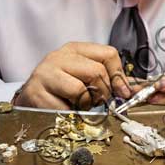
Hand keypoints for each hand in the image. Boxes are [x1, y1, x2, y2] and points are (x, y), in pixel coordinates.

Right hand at [14, 42, 131, 109]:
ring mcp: (46, 74)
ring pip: (81, 90)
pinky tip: (64, 110)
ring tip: (78, 105)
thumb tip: (134, 90)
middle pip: (97, 72)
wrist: (31, 98)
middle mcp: (59, 57)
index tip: (123, 93)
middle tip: (97, 102)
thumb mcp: (84, 76)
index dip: (120, 76)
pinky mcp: (36, 93)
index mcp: (75, 49)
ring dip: (85, 104)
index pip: (108, 54)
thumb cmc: (62, 88)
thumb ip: (108, 79)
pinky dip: (70, 115)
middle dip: (103, 93)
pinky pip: (65, 108)